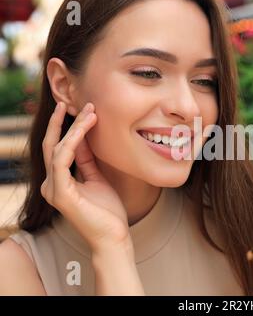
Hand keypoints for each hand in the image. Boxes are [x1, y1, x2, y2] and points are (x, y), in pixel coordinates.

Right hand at [41, 102, 129, 252]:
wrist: (113, 236)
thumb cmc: (107, 211)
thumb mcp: (97, 178)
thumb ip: (87, 160)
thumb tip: (83, 138)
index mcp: (59, 181)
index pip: (59, 148)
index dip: (68, 128)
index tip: (81, 110)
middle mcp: (51, 184)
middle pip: (53, 145)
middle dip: (64, 122)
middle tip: (76, 103)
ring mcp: (53, 189)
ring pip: (58, 148)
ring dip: (73, 127)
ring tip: (89, 112)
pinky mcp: (60, 194)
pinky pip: (62, 160)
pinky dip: (73, 142)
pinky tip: (84, 128)